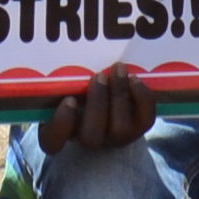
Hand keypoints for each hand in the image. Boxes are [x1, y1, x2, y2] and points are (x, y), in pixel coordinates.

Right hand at [35, 58, 156, 157]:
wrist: (110, 107)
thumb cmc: (81, 93)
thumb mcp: (65, 88)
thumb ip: (61, 81)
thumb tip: (54, 57)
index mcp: (62, 130)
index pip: (53, 141)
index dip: (61, 124)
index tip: (69, 99)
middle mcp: (89, 140)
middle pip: (90, 137)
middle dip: (97, 103)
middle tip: (99, 75)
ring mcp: (115, 138)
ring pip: (119, 129)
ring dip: (119, 96)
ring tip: (118, 69)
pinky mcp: (138, 129)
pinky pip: (145, 120)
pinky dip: (142, 99)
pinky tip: (135, 79)